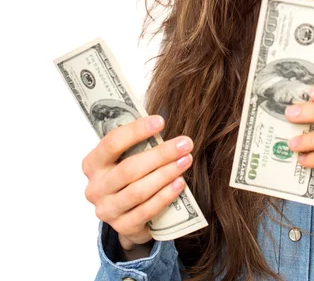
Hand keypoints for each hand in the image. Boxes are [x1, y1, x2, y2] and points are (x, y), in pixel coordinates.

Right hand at [81, 115, 193, 252]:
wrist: (127, 214)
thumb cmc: (130, 175)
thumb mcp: (126, 157)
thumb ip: (139, 144)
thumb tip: (161, 124)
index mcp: (93, 164)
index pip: (112, 143)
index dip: (136, 131)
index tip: (161, 121)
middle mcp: (95, 188)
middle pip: (129, 169)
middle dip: (161, 154)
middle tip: (185, 144)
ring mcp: (107, 210)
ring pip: (138, 191)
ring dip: (166, 174)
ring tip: (186, 160)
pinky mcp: (122, 226)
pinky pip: (146, 211)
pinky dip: (165, 196)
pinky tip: (180, 183)